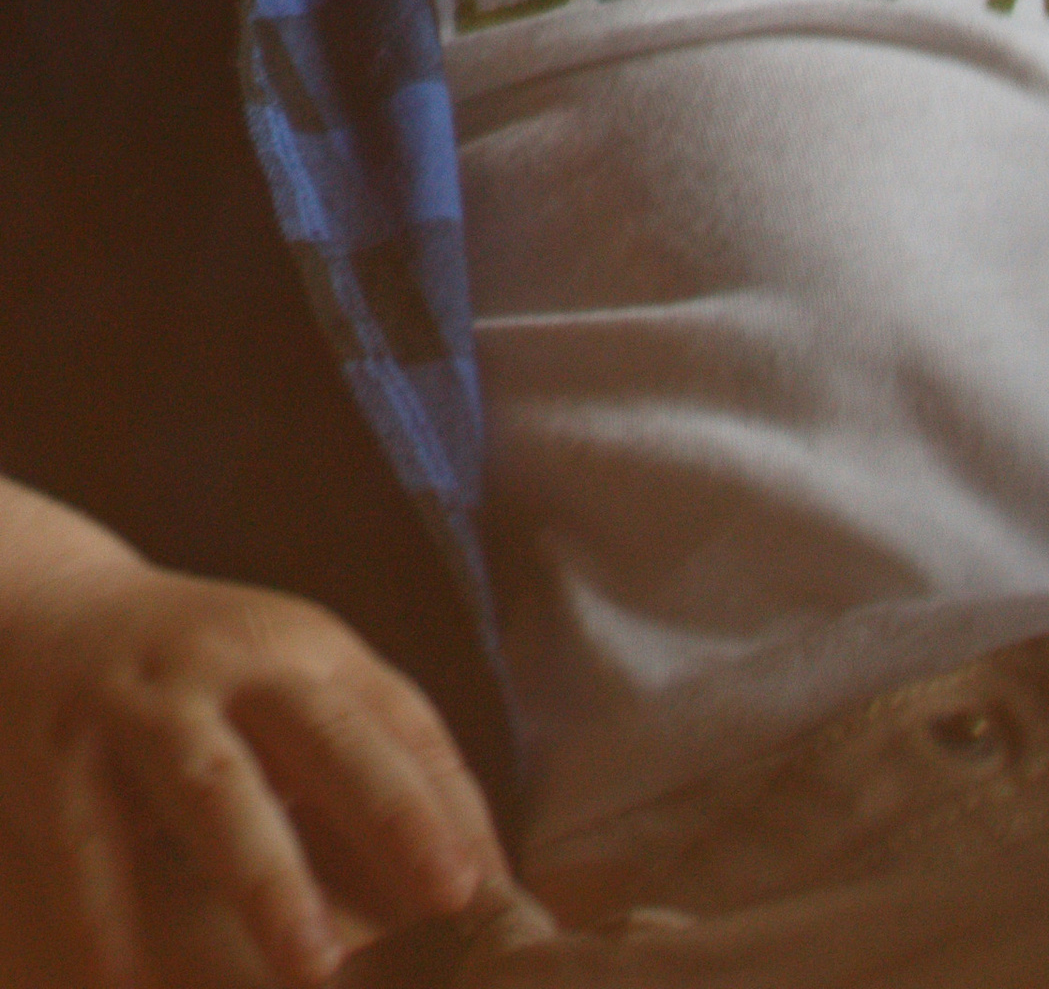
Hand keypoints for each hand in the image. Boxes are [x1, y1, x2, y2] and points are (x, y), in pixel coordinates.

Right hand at [0, 486, 506, 988]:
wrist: (44, 608)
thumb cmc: (196, 677)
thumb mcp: (280, 688)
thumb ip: (351, 763)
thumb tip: (452, 873)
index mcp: (308, 646)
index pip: (402, 719)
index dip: (451, 801)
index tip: (493, 884)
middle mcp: (236, 663)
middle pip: (329, 738)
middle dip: (393, 817)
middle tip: (446, 899)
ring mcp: (147, 705)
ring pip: (220, 792)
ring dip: (272, 881)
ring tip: (315, 967)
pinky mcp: (63, 754)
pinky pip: (91, 848)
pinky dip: (112, 921)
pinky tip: (130, 986)